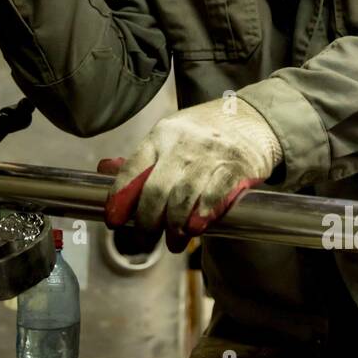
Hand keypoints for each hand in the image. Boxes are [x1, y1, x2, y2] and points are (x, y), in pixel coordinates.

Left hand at [99, 97, 281, 252]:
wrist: (253, 117)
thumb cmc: (205, 131)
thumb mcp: (170, 136)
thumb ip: (142, 159)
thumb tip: (105, 169)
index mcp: (161, 135)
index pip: (133, 168)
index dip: (119, 198)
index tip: (113, 221)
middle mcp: (183, 143)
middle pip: (156, 189)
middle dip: (147, 220)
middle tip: (145, 238)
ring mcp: (210, 154)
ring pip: (183, 196)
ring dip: (175, 225)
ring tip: (174, 241)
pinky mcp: (236, 166)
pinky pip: (215, 193)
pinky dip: (203, 214)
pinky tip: (196, 229)